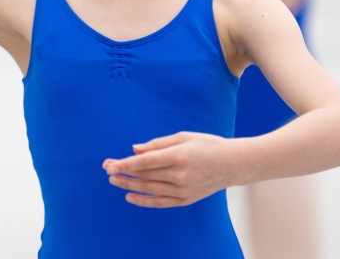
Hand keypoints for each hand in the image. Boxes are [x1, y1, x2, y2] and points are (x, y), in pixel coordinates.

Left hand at [102, 132, 232, 207]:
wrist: (233, 164)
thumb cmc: (207, 145)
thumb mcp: (184, 136)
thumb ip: (158, 144)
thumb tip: (135, 150)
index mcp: (179, 156)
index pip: (145, 162)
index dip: (125, 164)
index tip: (110, 164)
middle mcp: (180, 175)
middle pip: (145, 176)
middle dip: (123, 173)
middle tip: (107, 170)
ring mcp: (183, 190)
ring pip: (150, 190)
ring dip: (129, 186)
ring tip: (114, 181)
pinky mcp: (186, 199)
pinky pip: (161, 202)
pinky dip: (144, 201)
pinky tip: (130, 197)